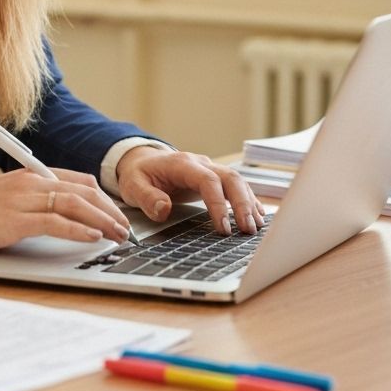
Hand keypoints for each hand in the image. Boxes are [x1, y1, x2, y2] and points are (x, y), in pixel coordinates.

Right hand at [0, 168, 133, 257]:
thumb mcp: (4, 201)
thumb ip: (30, 203)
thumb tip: (60, 217)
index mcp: (28, 175)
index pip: (77, 179)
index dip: (102, 197)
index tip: (116, 214)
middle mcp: (29, 182)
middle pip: (82, 189)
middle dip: (109, 209)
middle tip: (125, 227)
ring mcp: (22, 199)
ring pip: (74, 203)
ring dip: (102, 220)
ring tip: (117, 235)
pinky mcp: (15, 220)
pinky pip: (55, 221)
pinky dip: (79, 229)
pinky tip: (92, 237)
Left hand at [115, 146, 265, 234]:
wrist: (142, 161)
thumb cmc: (138, 174)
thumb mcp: (132, 186)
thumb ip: (147, 198)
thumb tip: (163, 210)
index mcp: (181, 164)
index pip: (207, 180)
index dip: (218, 203)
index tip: (223, 228)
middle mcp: (200, 164)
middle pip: (230, 178)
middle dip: (242, 203)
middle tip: (248, 229)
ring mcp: (209, 169)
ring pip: (237, 181)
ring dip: (249, 203)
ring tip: (256, 228)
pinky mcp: (214, 178)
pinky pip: (236, 186)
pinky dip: (248, 200)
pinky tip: (258, 217)